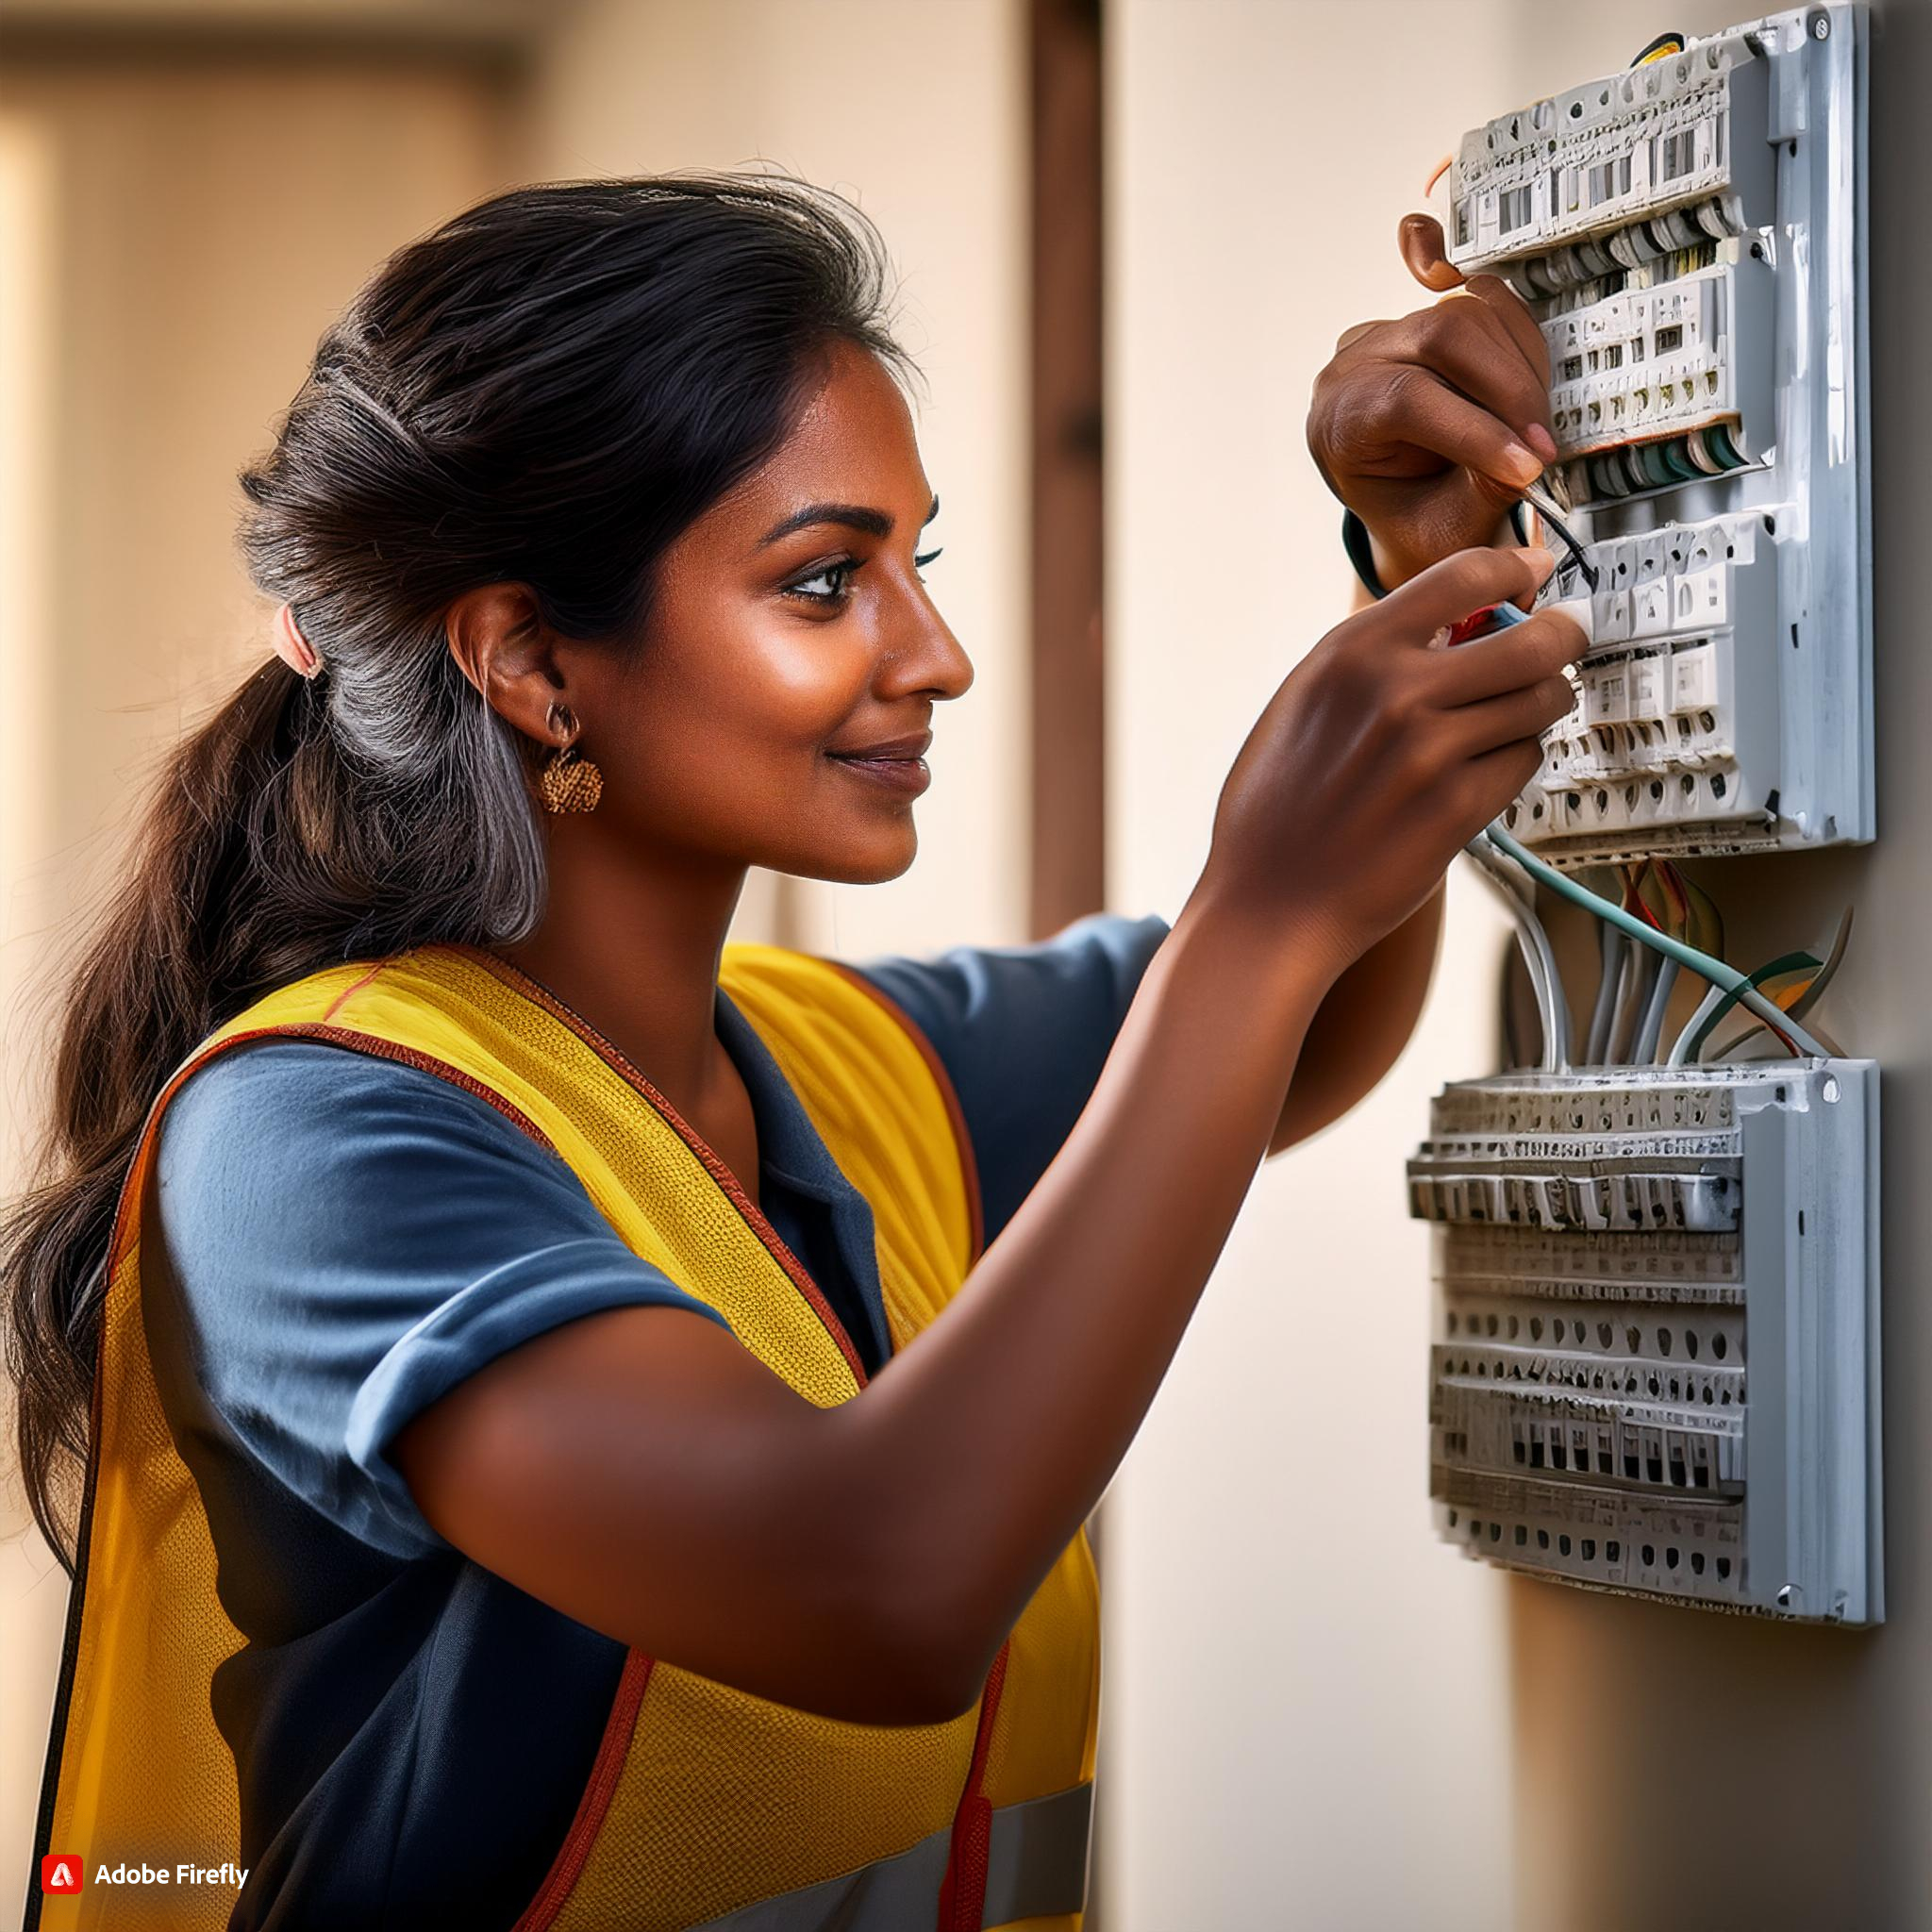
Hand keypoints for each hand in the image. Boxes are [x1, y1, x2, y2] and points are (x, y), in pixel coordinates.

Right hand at [1201, 543, 1582, 973]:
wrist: (1268, 903)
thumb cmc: (1276, 811)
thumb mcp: (1304, 703)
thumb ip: (1373, 657)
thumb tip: (1454, 621)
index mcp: (1352, 652)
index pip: (1464, 575)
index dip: (1515, 565)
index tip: (1532, 569)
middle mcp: (1397, 692)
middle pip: (1532, 639)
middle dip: (1563, 635)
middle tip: (1566, 638)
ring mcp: (1433, 751)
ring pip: (1542, 699)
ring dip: (1543, 701)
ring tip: (1518, 712)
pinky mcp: (1460, 808)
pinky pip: (1526, 759)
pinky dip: (1517, 758)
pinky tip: (1484, 768)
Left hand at [1307, 214, 1555, 588]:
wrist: (1409, 509)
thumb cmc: (1419, 521)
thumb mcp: (1443, 530)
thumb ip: (1482, 492)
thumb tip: (1527, 456)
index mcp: (1340, 422)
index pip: (1405, 400)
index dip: (1474, 430)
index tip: (1526, 466)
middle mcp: (1354, 365)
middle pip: (1441, 336)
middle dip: (1509, 391)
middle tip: (1543, 447)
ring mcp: (1391, 332)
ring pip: (1471, 312)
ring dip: (1522, 370)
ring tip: (1535, 429)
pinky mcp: (1431, 316)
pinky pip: (1482, 296)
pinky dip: (1518, 331)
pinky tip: (1526, 369)